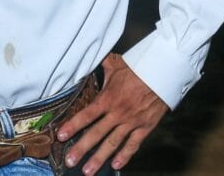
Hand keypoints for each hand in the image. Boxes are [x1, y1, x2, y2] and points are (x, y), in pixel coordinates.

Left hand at [57, 54, 168, 174]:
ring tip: (88, 171)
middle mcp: (117, 113)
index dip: (72, 126)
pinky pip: (133, 144)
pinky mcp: (145, 127)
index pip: (86, 115)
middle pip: (96, 134)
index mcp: (108, 98)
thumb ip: (101, 65)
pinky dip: (124, 156)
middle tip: (70, 161)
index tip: (60, 136)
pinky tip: (115, 165)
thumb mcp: (116, 63)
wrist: (163, 73)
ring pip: (112, 143)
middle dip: (82, 149)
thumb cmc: (138, 67)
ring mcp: (131, 122)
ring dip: (99, 158)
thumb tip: (87, 58)